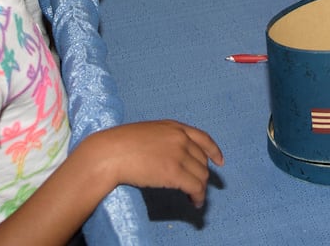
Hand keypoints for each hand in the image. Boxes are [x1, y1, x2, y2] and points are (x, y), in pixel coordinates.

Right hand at [84, 120, 223, 207]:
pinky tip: (194, 202)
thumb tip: (169, 155)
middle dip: (202, 174)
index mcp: (173, 127)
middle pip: (202, 160)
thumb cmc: (120, 144)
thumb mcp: (147, 133)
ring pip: (201, 175)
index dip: (213, 151)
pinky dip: (198, 197)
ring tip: (194, 197)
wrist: (110, 153)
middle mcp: (180, 138)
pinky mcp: (174, 172)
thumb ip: (163, 140)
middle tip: (196, 186)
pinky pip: (195, 187)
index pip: (203, 138)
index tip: (219, 161)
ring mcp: (178, 154)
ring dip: (200, 188)